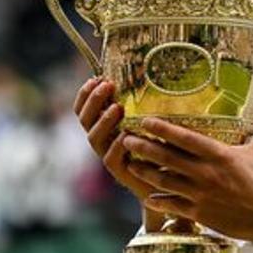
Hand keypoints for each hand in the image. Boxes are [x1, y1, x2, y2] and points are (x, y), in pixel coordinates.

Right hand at [73, 78, 157, 206]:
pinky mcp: (120, 172)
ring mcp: (108, 155)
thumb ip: (141, 102)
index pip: (84, 108)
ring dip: (103, 121)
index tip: (95, 78)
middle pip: (85, 119)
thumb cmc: (160, 143)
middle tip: (107, 85)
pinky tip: (125, 135)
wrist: (168, 180)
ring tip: (117, 107)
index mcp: (104, 125)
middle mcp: (102, 140)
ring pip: (94, 138)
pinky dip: (116, 146)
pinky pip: (111, 159)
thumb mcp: (149, 119)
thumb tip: (144, 73)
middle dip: (93, 101)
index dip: (85, 94)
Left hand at [122, 114, 252, 243]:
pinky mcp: (199, 213)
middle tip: (126, 139)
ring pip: (165, 181)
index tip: (146, 121)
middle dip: (144, 148)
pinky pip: (173, 206)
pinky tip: (147, 197)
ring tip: (130, 164)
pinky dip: (159, 201)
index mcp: (219, 155)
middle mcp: (205, 173)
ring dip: (145, 172)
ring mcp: (200, 194)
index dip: (163, 129)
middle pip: (167, 158)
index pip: (185, 138)